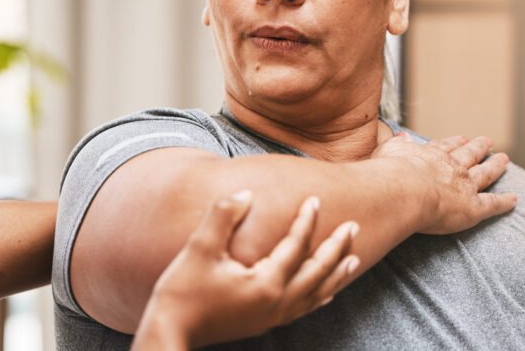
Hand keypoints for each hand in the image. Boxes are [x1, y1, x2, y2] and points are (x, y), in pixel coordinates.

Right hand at [131, 192, 359, 349]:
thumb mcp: (200, 247)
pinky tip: (325, 293)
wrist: (169, 331)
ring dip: (336, 274)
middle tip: (354, 226)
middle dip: (337, 248)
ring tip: (354, 259)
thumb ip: (223, 215)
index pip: (296, 246)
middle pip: (318, 271)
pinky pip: (303, 309)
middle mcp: (276, 303)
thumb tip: (245, 193)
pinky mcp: (263, 323)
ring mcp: (272, 316)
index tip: (315, 199)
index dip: (307, 220)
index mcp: (265, 283)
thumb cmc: (182, 290)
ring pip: (316, 294)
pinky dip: (319, 296)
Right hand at [373, 133, 515, 234]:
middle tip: (487, 142)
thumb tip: (402, 136)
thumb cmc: (389, 173)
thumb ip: (398, 144)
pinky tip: (514, 199)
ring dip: (495, 166)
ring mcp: (465, 186)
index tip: (461, 139)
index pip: (445, 147)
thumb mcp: (388, 150)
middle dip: (478, 148)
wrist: (402, 190)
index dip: (453, 143)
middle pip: (469, 155)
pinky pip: (493, 204)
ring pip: (485, 174)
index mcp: (431, 155)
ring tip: (504, 160)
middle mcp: (451, 167)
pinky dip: (504, 202)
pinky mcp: (474, 207)